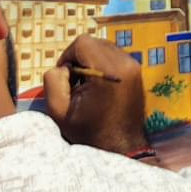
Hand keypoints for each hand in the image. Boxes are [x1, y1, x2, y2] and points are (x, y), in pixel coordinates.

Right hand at [42, 35, 147, 157]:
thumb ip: (53, 80)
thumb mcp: (59, 111)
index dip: (68, 56)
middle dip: (79, 59)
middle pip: (94, 43)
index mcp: (109, 71)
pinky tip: (99, 87)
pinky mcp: (137, 71)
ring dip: (91, 61)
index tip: (66, 78)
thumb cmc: (90, 133)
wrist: (122, 148)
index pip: (82, 43)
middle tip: (75, 84)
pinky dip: (102, 65)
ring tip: (88, 86)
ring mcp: (134, 66)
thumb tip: (63, 66)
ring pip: (104, 48)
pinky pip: (114, 57)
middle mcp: (126, 63)